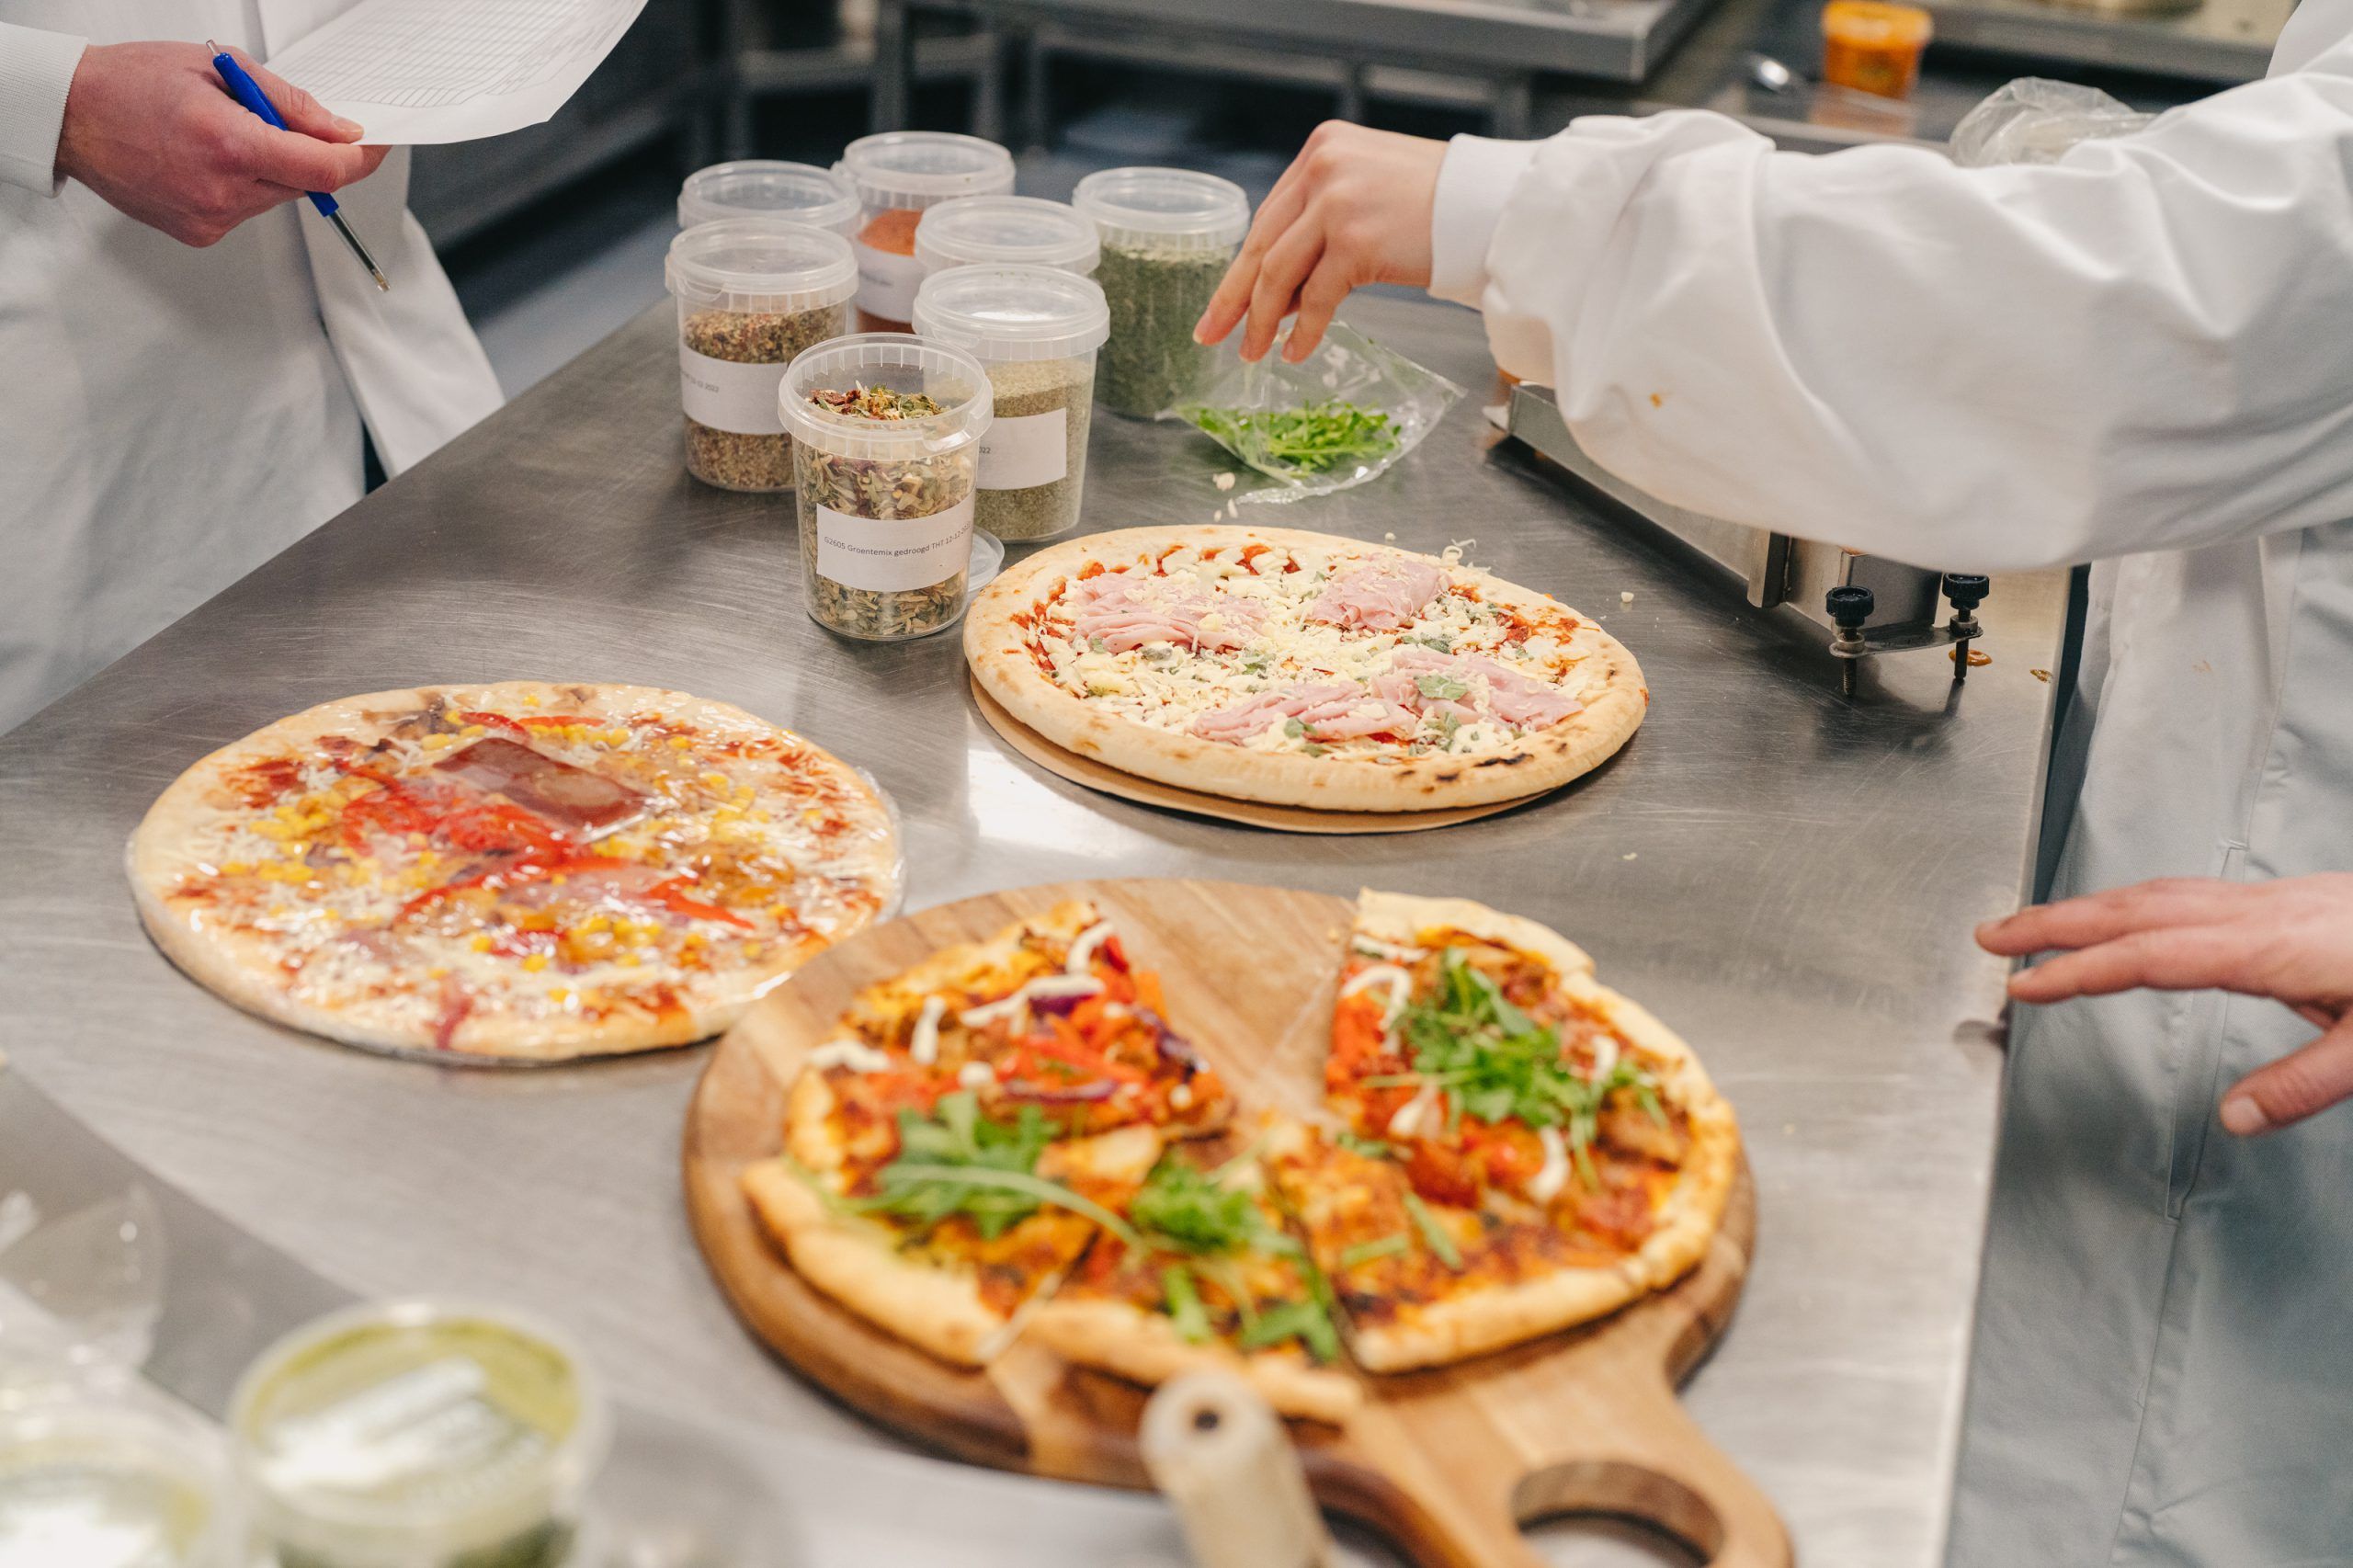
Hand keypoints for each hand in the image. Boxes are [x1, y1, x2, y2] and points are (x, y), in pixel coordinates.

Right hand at [55, 41, 384, 247]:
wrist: (71, 116)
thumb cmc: (131, 84)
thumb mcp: (217, 68)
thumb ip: (289, 103)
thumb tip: (340, 130)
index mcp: (231, 144)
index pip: (326, 169)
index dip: (360, 159)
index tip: (374, 146)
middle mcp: (223, 190)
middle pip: (305, 185)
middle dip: (307, 154)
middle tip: (275, 121)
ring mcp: (211, 218)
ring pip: (276, 198)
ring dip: (271, 168)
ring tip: (222, 136)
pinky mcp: (200, 233)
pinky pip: (247, 210)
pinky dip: (243, 185)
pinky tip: (205, 161)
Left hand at [1193, 121, 1444, 363]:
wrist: (1493, 206)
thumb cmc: (1442, 204)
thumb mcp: (1370, 192)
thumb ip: (1322, 224)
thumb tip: (1277, 293)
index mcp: (1323, 148)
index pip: (1269, 217)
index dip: (1242, 265)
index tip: (1222, 301)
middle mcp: (1323, 167)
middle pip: (1262, 244)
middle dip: (1233, 298)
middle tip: (1210, 334)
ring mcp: (1337, 203)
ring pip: (1278, 273)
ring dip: (1261, 320)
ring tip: (1252, 353)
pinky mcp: (1356, 241)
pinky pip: (1316, 297)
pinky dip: (1303, 330)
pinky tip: (1295, 352)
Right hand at [1978, 874, 2352, 1136]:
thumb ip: (2306, 1083)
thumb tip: (2236, 1116)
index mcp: (2270, 946)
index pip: (2150, 957)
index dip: (2081, 972)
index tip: (2026, 987)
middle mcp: (2260, 913)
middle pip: (2136, 910)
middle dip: (2056, 923)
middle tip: (1992, 936)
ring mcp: (2272, 899)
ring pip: (2158, 893)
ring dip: (2088, 908)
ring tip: (2036, 927)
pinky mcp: (2287, 899)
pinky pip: (2187, 892)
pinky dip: (2135, 903)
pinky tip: (2127, 919)